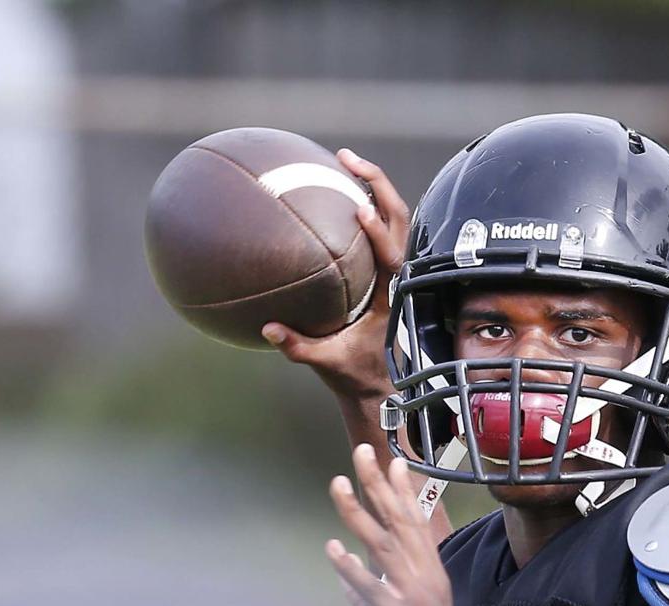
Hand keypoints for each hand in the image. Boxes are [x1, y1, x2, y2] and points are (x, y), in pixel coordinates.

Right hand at [262, 150, 407, 400]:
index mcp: (391, 297)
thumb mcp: (326, 363)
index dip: (380, 232)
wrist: (377, 384)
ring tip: (343, 161)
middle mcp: (398, 278)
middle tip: (346, 158)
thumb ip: (297, 347)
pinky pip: (381, 230)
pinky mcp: (386, 270)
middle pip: (400, 220)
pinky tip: (338, 190)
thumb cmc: (354, 373)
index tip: (361, 210)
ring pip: (395, 219)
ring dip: (374, 187)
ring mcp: (395, 271)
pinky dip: (366, 205)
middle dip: (378, 184)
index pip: (392, 258)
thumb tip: (268, 329)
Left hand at [326, 445, 458, 605]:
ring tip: (338, 485)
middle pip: (400, 522)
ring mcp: (411, 597)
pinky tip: (332, 547)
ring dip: (358, 514)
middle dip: (378, 485)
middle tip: (361, 452)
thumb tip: (347, 575)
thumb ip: (371, 592)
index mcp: (429, 574)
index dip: (402, 490)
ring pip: (382, 545)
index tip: (390, 459)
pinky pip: (370, 588)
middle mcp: (425, 578)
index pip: (416, 522)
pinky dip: (350, 568)